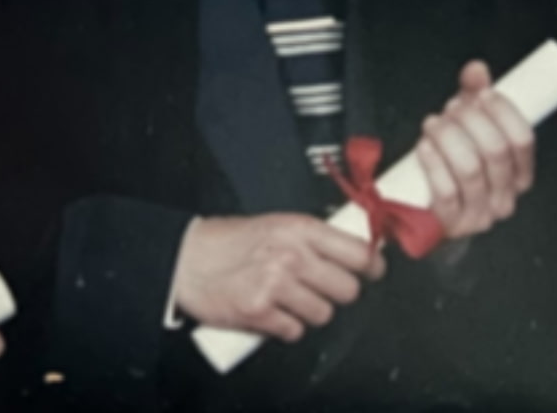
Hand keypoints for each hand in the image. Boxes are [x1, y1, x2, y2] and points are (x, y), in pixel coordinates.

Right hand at [171, 213, 384, 342]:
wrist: (185, 258)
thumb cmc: (227, 241)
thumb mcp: (275, 224)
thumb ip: (312, 238)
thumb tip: (352, 253)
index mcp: (299, 228)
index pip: (359, 252)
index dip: (371, 266)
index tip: (371, 271)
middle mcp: (291, 254)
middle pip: (348, 289)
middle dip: (335, 292)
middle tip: (317, 287)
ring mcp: (276, 284)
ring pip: (324, 314)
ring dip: (309, 312)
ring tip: (287, 299)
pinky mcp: (260, 312)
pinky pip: (295, 331)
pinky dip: (285, 326)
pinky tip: (271, 311)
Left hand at [413, 59, 535, 240]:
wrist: (428, 208)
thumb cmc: (454, 164)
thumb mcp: (468, 129)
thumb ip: (474, 97)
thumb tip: (476, 69)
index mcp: (519, 174)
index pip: (523, 139)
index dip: (503, 111)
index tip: (482, 94)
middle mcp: (505, 197)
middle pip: (495, 150)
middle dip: (469, 121)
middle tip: (451, 109)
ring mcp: (480, 214)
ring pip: (469, 168)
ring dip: (447, 137)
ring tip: (433, 124)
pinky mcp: (452, 224)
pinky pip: (445, 191)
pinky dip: (433, 163)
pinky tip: (423, 147)